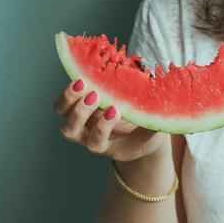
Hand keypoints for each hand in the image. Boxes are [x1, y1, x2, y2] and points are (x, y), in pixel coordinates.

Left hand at [53, 80, 167, 161]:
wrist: (132, 132)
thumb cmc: (142, 135)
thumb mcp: (150, 135)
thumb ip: (152, 127)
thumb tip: (160, 115)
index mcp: (103, 146)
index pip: (97, 141)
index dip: (103, 127)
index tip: (116, 110)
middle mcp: (85, 136)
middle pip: (71, 130)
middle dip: (81, 112)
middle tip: (95, 96)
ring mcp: (78, 121)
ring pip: (63, 114)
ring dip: (70, 99)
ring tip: (83, 83)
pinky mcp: (75, 106)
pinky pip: (64, 100)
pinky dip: (70, 90)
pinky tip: (83, 76)